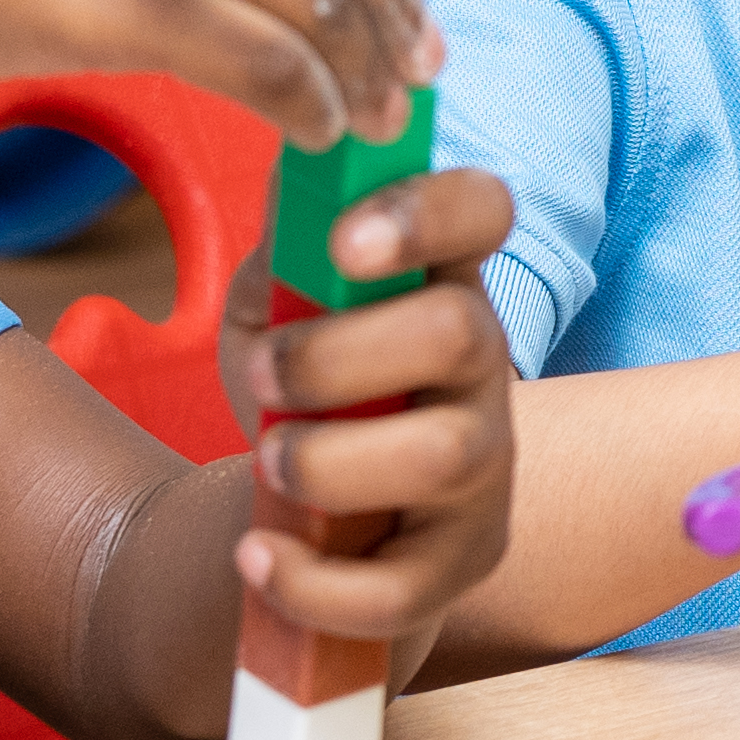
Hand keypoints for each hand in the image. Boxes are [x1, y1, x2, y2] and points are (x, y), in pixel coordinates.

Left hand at [234, 164, 521, 663]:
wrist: (305, 520)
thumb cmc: (301, 391)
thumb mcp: (277, 306)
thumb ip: (288, 244)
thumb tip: (300, 152)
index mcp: (439, 279)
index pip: (482, 210)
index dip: (427, 213)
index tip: (345, 242)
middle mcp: (482, 369)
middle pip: (463, 333)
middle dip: (341, 355)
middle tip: (266, 379)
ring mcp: (481, 470)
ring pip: (443, 456)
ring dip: (328, 459)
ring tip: (267, 463)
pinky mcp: (455, 565)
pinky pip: (401, 586)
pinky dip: (311, 579)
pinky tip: (256, 554)